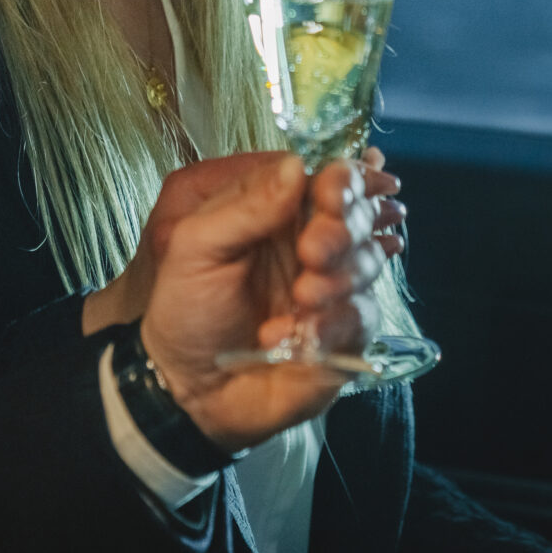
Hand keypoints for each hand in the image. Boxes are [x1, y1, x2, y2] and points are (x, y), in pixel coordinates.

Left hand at [80, 146, 405, 333]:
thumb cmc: (185, 309)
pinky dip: (332, 326)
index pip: (326, 179)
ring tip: (299, 298)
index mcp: (276, 213)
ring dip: (337, 281)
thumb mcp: (197, 247)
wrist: (188, 387)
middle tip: (311, 252)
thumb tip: (297, 165)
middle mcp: (311, 245)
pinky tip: (296, 336)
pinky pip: (362, 319)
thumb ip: (245, 206)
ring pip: (367, 266)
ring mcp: (332, 289)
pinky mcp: (344, 334)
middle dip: (340, 232)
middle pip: (355, 218)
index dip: (341, 181)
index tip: (333, 193)